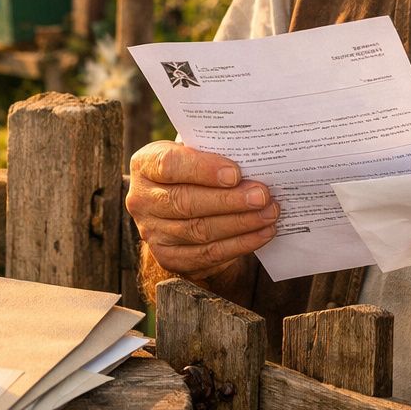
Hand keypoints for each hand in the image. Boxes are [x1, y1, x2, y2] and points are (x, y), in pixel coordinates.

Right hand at [126, 141, 278, 283]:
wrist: (177, 205)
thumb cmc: (193, 170)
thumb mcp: (194, 152)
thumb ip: (212, 151)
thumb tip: (252, 158)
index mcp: (145, 165)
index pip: (169, 165)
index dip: (203, 170)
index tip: (235, 173)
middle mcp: (141, 200)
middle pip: (185, 202)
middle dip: (229, 200)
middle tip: (262, 196)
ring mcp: (152, 232)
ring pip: (199, 230)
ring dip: (240, 223)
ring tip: (269, 213)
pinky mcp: (169, 258)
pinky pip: (208, 254)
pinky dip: (240, 244)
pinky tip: (262, 233)